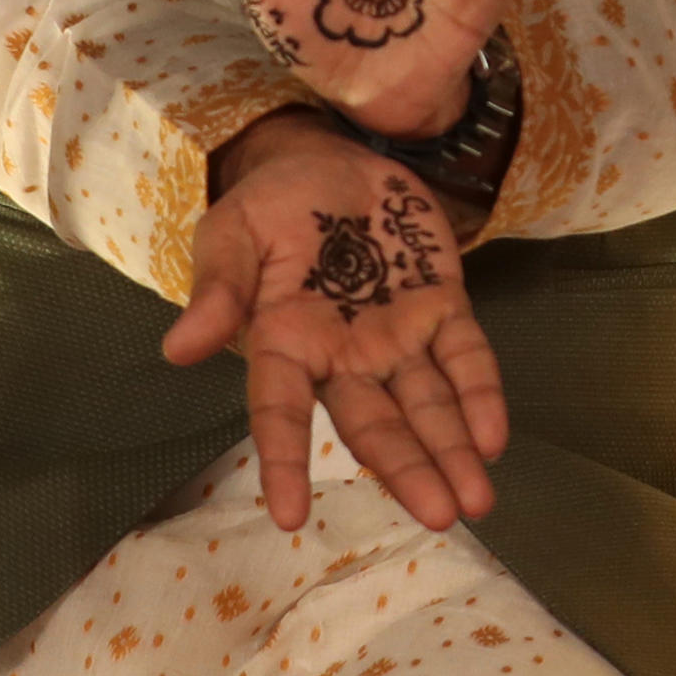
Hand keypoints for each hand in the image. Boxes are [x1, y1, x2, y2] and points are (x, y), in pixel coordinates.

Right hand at [165, 110, 506, 535]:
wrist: (330, 157)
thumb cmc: (273, 205)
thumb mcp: (231, 233)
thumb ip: (218, 289)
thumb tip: (181, 349)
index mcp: (284, 343)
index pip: (281, 412)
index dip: (284, 462)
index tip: (289, 517)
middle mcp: (344, 356)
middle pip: (374, 424)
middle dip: (407, 470)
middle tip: (440, 518)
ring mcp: (398, 336)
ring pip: (427, 405)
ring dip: (452, 451)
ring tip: (478, 501)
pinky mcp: (442, 306)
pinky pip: (465, 357)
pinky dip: (482, 395)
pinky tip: (494, 439)